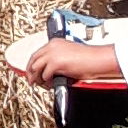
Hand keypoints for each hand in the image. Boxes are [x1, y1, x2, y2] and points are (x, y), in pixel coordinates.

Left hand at [7, 30, 125, 89]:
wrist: (98, 59)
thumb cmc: (89, 59)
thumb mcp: (70, 56)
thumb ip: (59, 60)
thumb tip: (51, 71)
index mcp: (55, 43)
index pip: (38, 53)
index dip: (33, 64)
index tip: (33, 72)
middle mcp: (52, 46)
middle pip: (33, 59)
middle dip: (30, 71)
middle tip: (32, 81)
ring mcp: (53, 53)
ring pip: (35, 66)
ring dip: (36, 77)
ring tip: (40, 85)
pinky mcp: (56, 63)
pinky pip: (44, 74)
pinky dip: (46, 82)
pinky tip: (51, 85)